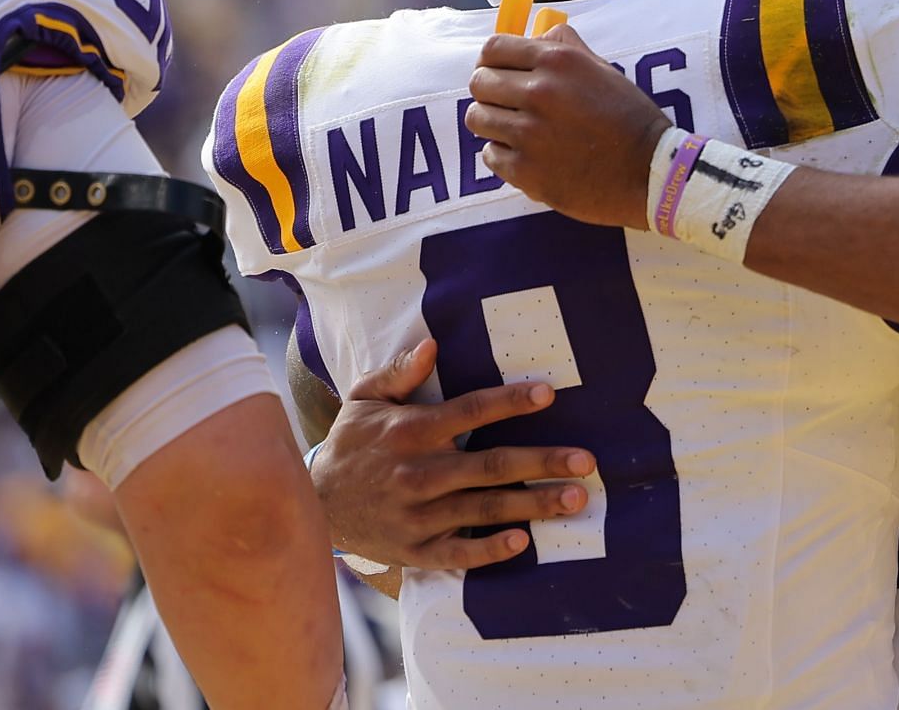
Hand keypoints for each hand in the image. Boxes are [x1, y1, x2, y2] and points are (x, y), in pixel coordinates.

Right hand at [312, 339, 596, 569]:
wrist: (312, 506)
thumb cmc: (352, 443)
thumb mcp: (364, 399)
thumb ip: (399, 372)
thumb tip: (432, 344)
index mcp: (410, 431)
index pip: (469, 411)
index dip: (509, 402)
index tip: (548, 394)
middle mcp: (418, 473)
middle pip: (490, 466)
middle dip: (541, 462)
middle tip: (586, 461)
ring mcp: (418, 516)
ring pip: (485, 509)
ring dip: (532, 504)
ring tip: (575, 499)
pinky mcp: (416, 551)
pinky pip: (459, 554)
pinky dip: (489, 550)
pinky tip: (523, 542)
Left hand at [465, 23, 671, 227]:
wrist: (650, 172)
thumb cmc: (631, 119)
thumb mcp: (604, 71)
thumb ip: (567, 48)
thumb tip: (536, 36)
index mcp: (557, 62)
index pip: (493, 49)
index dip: (493, 61)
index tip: (500, 72)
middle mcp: (538, 92)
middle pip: (479, 83)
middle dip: (490, 92)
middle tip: (508, 105)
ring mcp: (528, 134)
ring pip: (477, 119)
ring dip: (493, 124)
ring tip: (516, 131)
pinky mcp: (524, 171)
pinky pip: (489, 155)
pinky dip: (503, 155)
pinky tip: (527, 156)